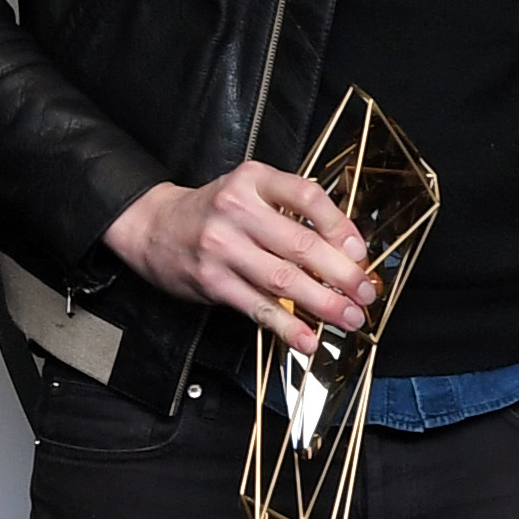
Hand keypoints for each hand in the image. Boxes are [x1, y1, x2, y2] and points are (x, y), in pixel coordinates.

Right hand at [105, 162, 369, 353]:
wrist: (153, 226)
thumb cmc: (213, 211)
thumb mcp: (249, 191)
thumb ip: (290, 209)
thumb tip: (344, 249)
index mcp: (253, 180)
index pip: (307, 197)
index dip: (340, 226)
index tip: (359, 252)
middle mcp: (237, 209)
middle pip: (301, 244)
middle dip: (342, 274)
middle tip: (365, 292)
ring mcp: (222, 247)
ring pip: (283, 279)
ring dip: (323, 303)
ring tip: (348, 317)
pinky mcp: (213, 281)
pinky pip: (258, 307)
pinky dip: (286, 327)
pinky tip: (308, 339)